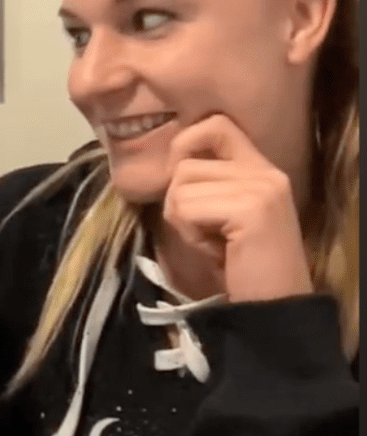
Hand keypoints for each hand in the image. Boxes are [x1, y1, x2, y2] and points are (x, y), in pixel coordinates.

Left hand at [163, 114, 312, 302]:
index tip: (182, 181)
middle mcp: (265, 171)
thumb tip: (164, 165)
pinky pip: (186, 208)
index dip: (185, 144)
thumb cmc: (240, 266)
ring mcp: (261, 187)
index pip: (215, 125)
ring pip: (180, 185)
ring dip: (183, 220)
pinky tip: (216, 251)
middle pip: (185, 161)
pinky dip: (190, 234)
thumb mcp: (220, 215)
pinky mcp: (251, 208)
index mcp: (261, 168)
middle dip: (178, 199)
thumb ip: (205, 183)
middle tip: (204, 230)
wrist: (272, 310)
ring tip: (213, 242)